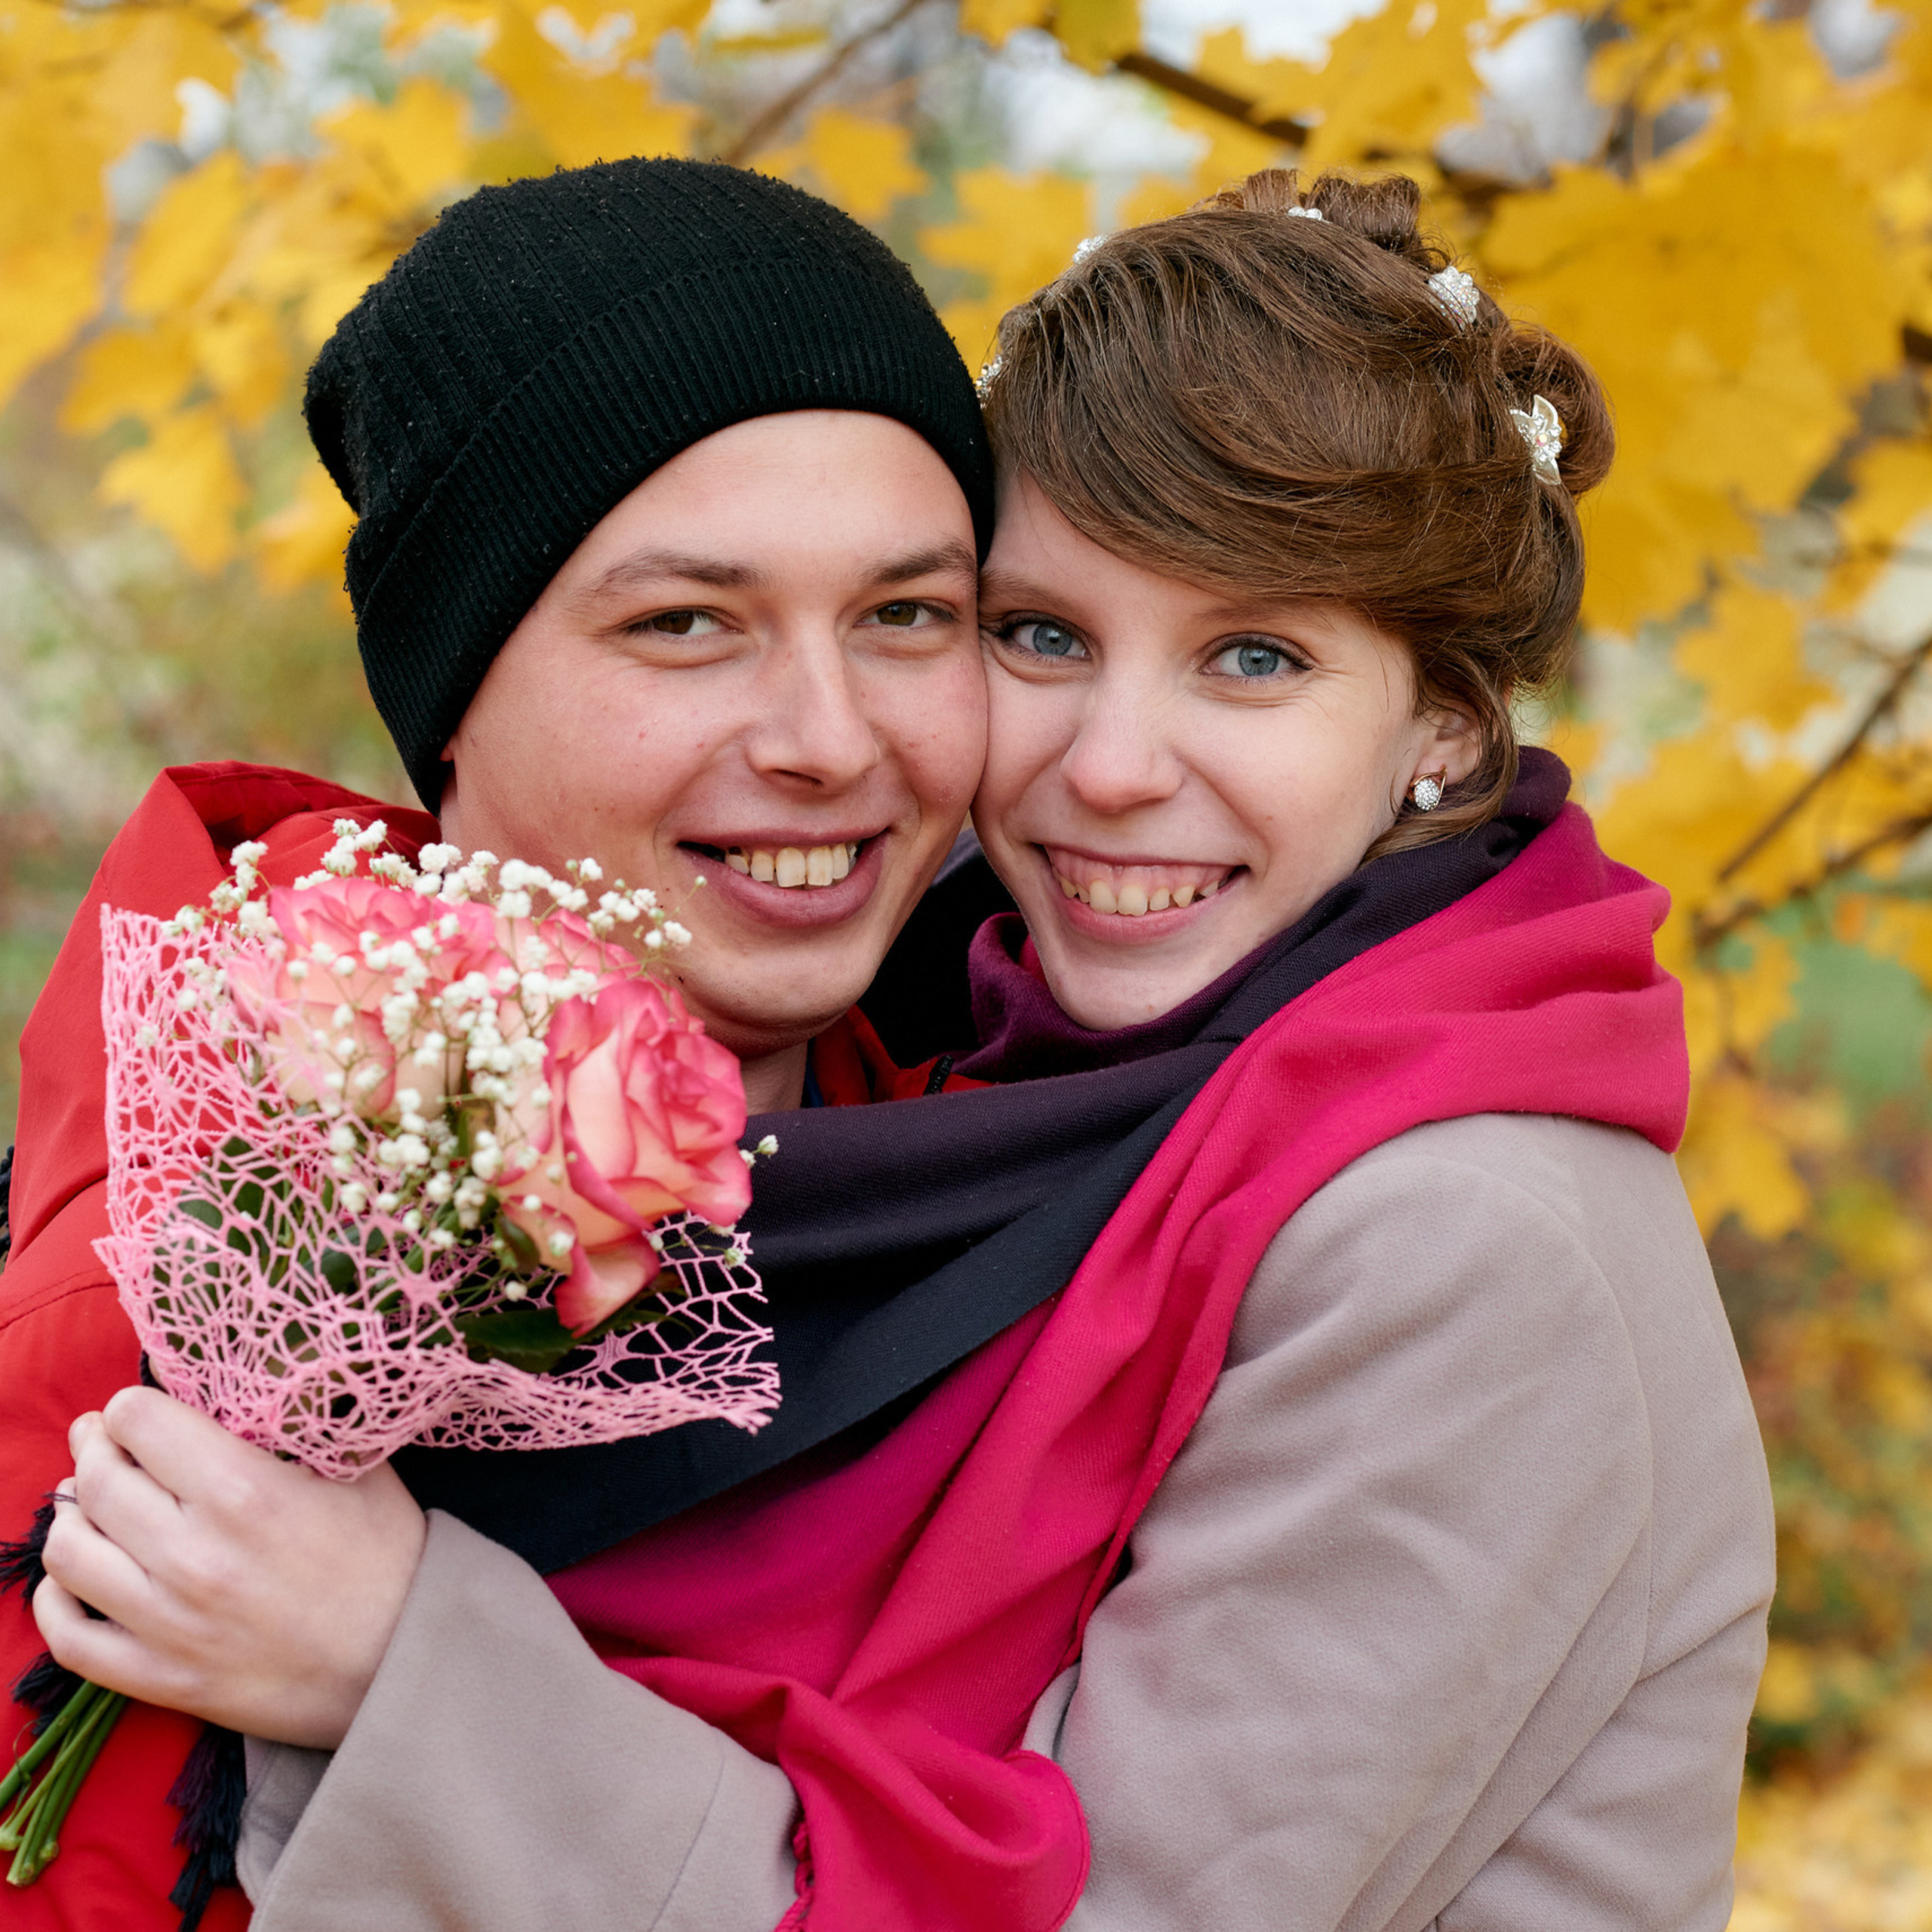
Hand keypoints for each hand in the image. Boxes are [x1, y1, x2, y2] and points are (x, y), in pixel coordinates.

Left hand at [34, 1387, 426, 1748]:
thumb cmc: (388, 1554)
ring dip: (72, 1516)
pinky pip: (70, 1635)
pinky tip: (78, 1574)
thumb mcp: (357, 1463)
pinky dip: (57, 1598)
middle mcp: (193, 1554)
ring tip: (93, 1504)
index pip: (139, 1422)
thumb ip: (295, 1419)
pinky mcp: (159, 1678)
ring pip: (69, 1552)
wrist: (405, 1660)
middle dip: (95, 1449)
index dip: (133, 1407)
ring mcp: (168, 1623)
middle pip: (97, 1480)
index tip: (143, 1410)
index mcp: (243, 1491)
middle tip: (106, 1443)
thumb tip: (246, 1379)